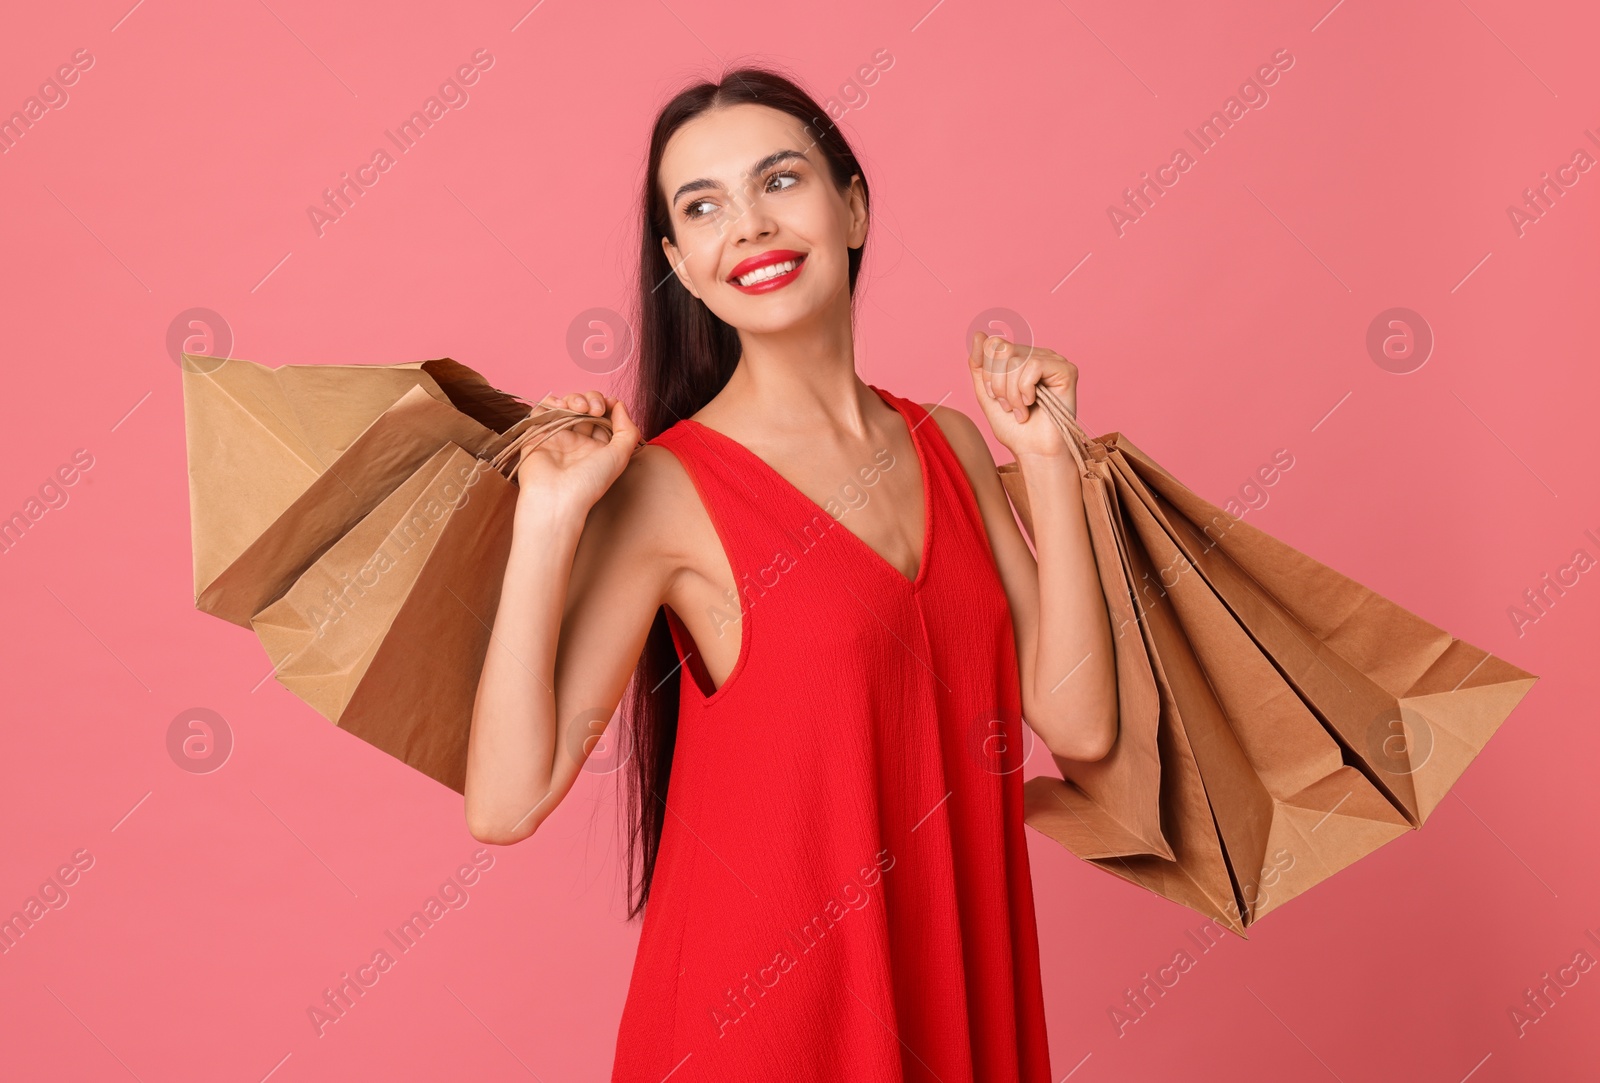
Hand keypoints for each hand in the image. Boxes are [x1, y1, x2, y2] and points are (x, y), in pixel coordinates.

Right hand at [512, 390, 639, 519]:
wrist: (556, 498)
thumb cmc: (589, 482)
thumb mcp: (620, 457)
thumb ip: (627, 430)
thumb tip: (620, 405)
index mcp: (597, 448)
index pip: (604, 416)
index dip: (607, 405)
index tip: (610, 403)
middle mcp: (578, 441)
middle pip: (586, 407)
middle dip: (593, 399)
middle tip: (595, 410)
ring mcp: (558, 437)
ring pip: (566, 405)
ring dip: (575, 399)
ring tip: (580, 408)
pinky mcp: (538, 434)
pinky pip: (543, 410)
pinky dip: (552, 401)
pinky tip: (561, 406)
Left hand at [966, 331, 1078, 457]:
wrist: (1033, 451)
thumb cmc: (1014, 428)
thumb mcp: (986, 394)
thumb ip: (980, 365)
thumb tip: (978, 334)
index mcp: (1019, 357)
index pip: (992, 344)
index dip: (987, 372)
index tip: (996, 397)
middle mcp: (1037, 354)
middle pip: (1001, 348)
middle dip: (997, 383)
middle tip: (1009, 405)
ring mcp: (1053, 360)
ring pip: (1016, 358)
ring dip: (1011, 392)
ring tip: (1021, 410)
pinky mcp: (1066, 369)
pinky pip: (1033, 366)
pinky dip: (1026, 390)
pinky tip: (1033, 403)